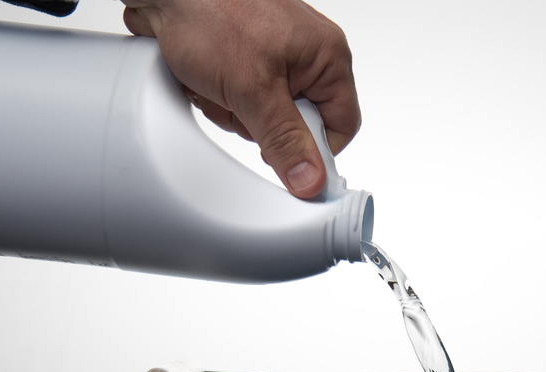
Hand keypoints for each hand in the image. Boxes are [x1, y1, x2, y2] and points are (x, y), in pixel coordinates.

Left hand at [121, 0, 360, 198]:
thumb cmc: (211, 11)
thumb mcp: (252, 89)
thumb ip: (284, 140)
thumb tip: (312, 181)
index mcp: (326, 57)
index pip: (341, 125)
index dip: (315, 150)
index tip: (287, 161)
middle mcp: (306, 57)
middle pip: (297, 126)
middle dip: (260, 124)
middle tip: (239, 102)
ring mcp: (275, 59)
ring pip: (264, 119)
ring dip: (232, 110)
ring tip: (215, 83)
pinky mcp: (246, 62)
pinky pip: (241, 103)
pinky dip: (219, 98)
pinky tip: (204, 79)